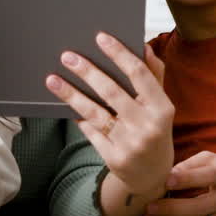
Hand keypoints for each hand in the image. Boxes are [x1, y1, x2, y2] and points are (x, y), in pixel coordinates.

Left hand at [46, 32, 173, 197]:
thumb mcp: (160, 107)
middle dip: (87, 72)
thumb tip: (143, 48)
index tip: (100, 38)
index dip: (119, 54)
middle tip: (67, 56)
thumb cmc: (155, 133)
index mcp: (162, 108)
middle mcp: (148, 126)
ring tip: (53, 79)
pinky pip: (90, 132)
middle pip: (112, 92)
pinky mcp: (114, 158)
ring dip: (71, 94)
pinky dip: (79, 118)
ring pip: (95, 113)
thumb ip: (154, 77)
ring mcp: (130, 144)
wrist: (152, 177)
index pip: (139, 74)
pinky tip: (65, 106)